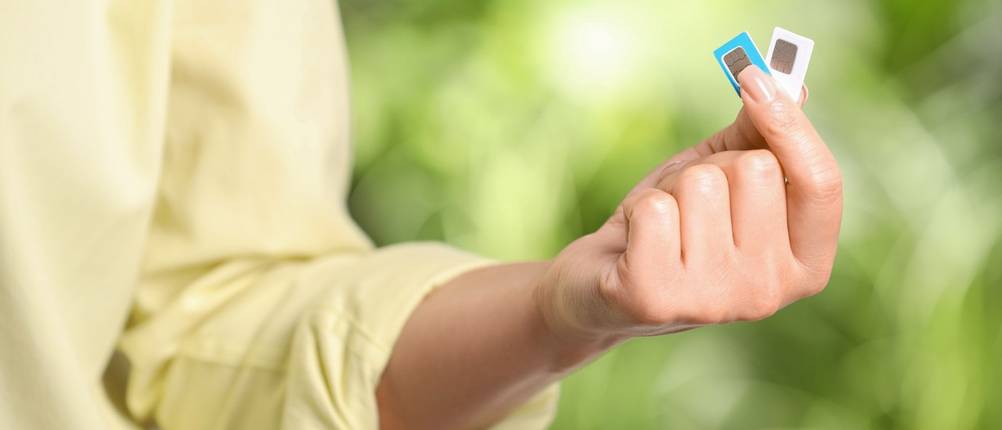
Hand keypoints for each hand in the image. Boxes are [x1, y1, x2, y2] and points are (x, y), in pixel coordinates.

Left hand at [536, 67, 841, 343]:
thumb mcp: (722, 179)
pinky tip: (633, 244)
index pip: (823, 183)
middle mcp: (768, 293)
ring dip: (671, 191)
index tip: (754, 78)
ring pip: (701, 184)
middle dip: (713, 168)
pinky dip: (638, 210)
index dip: (791, 125)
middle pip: (756, 170)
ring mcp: (714, 302)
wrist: (601, 287)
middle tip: (688, 206)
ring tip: (658, 228)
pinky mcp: (656, 299)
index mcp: (803, 267)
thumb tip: (793, 86)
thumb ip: (760, 137)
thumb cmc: (673, 226)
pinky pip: (655, 209)